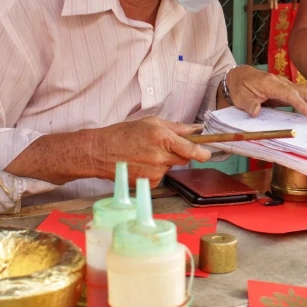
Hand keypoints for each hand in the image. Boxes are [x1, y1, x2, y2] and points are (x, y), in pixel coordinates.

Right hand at [92, 117, 210, 187]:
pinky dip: (154, 171)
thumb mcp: (151, 123)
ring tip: (145, 154)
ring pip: (170, 167)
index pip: (192, 150)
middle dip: (179, 153)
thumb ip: (176, 127)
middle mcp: (161, 157)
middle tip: (163, 146)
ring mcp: (154, 172)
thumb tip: (196, 129)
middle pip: (184, 159)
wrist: (100, 152)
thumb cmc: (124, 134)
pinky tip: (141, 164)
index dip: (202, 153)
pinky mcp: (148, 183)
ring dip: (164, 161)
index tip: (206, 153)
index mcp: (163, 138)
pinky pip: (160, 177)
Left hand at [225, 66, 306, 117]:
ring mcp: (287, 85)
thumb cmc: (239, 87)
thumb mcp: (240, 96)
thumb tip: (256, 112)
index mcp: (271, 84)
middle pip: (305, 91)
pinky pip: (306, 95)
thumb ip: (248, 104)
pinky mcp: (290, 90)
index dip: (300, 103)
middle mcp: (282, 83)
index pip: (289, 94)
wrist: (239, 76)